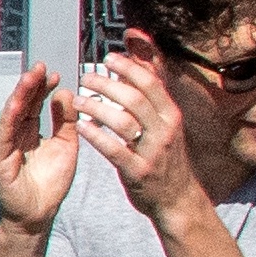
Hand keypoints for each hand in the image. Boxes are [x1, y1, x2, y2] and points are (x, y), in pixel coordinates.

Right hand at [0, 63, 81, 229]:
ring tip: (30, 77)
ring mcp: (5, 145)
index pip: (34, 104)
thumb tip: (65, 93)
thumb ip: (66, 122)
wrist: (39, 215)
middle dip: (31, 85)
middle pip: (21, 104)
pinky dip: (9, 117)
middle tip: (41, 67)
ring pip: (10, 114)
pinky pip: (3, 134)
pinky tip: (16, 104)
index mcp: (30, 132)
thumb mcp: (67, 146)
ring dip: (19, 95)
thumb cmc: (50, 184)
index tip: (55, 74)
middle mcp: (15, 135)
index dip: (43, 88)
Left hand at [83, 46, 205, 222]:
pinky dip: (96, 136)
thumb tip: (138, 60)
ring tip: (77, 100)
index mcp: (171, 115)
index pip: (151, 83)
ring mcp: (152, 152)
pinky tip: (80, 127)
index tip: (108, 58)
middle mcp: (164, 131)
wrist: (177, 198)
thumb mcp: (166, 123)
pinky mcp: (138, 172)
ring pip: (123, 122)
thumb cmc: (166, 155)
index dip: (129, 67)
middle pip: (135, 99)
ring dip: (97, 108)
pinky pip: (114, 150)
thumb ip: (152, 94)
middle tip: (86, 78)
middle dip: (107, 84)